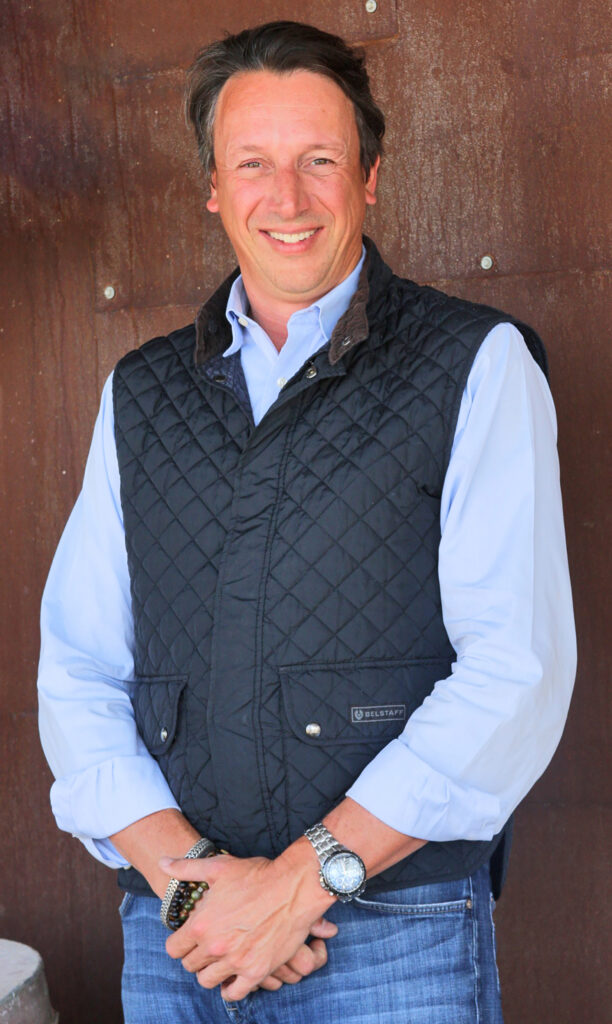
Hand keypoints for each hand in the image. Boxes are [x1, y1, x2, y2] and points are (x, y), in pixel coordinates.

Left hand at [162, 846, 335, 999]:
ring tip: (220, 960)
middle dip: (196, 956)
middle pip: (190, 966)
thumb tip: (162, 862)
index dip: (180, 942)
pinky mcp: (256, 971)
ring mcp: (235, 961)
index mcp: (201, 924)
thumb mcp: (218, 867)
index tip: (190, 937)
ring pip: (207, 981)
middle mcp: (214, 947)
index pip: (173, 949)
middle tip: (208, 945)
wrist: (294, 887)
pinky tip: (234, 976)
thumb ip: (186, 868)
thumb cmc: (256, 875)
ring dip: (211, 972)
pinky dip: (231, 988)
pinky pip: (234, 993)